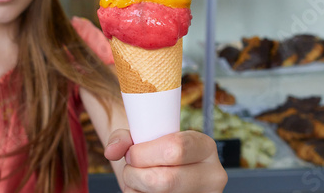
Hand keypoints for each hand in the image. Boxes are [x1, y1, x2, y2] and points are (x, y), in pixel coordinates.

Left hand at [105, 129, 227, 192]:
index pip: (175, 149)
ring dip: (135, 188)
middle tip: (131, 168)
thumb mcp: (145, 136)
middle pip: (164, 180)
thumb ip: (124, 137)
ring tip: (138, 179)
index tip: (132, 152)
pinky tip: (145, 191)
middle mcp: (212, 175)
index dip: (144, 153)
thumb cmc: (156, 151)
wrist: (169, 168)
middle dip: (136, 174)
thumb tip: (111, 151)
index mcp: (206, 146)